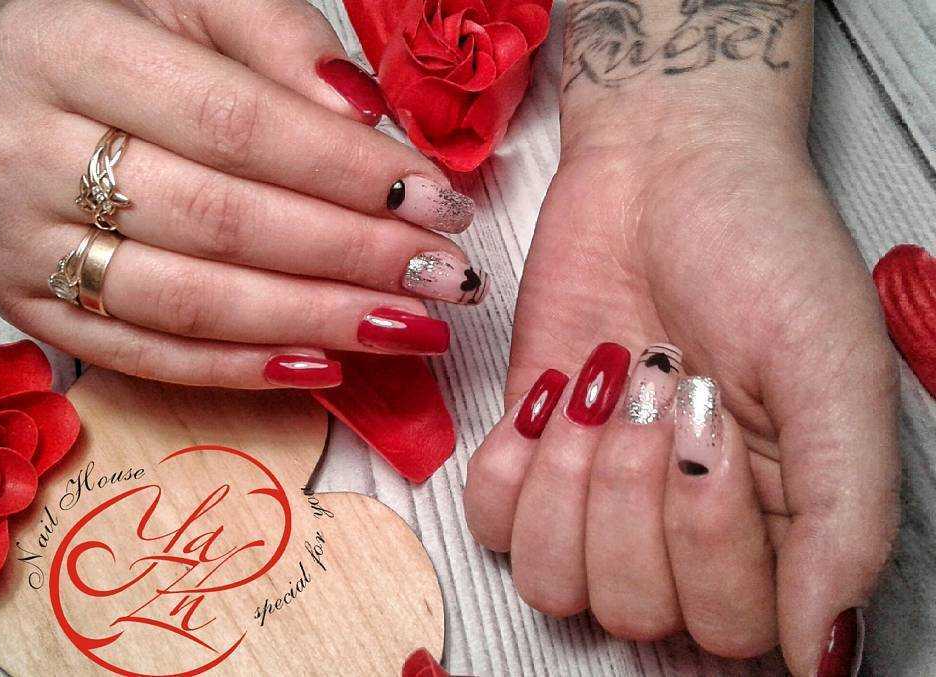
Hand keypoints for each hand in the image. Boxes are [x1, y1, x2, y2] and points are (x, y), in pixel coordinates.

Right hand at [0, 0, 489, 387]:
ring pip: (188, 301)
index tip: (435, 202)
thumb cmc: (125, 34)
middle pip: (219, 220)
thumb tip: (367, 121)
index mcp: (63, 49)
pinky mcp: (23, 305)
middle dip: (350, 255)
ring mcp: (13, 240)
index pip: (233, 123)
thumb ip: (282, 41)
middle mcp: (20, 149)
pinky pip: (145, 356)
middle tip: (444, 277)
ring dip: (313, 321)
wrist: (6, 83)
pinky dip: (242, 368)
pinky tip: (323, 363)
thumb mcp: (197, 0)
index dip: (344, 170)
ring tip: (408, 327)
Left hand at [463, 2, 898, 673]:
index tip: (711, 416)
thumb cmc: (761, 253)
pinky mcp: (529, 455)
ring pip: (557, 584)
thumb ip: (845, 518)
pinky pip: (491, 528)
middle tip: (658, 380)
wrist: (664, 168)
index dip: (708, 538)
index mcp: (779, 525)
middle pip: (637, 612)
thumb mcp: (833, 374)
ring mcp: (599, 497)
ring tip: (602, 383)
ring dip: (570, 477)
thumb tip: (821, 653)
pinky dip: (512, 466)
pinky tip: (551, 395)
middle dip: (633, 490)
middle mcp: (685, 528)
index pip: (733, 629)